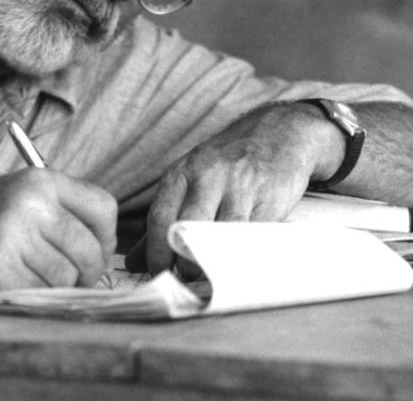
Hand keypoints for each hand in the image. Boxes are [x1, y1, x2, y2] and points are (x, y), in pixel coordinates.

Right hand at [0, 168, 116, 292]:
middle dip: (86, 273)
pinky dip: (32, 298)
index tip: (95, 252)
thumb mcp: (18, 198)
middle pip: (89, 249)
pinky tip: (10, 286)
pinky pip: (39, 294)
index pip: (103, 208)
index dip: (106, 238)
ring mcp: (12, 236)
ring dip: (55, 288)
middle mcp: (29, 203)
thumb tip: (108, 252)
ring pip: (66, 277)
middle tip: (70, 280)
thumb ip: (62, 213)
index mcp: (40, 180)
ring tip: (30, 278)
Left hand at [128, 102, 338, 275]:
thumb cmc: (227, 163)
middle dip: (185, 261)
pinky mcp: (272, 197)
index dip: (157, 254)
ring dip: (217, 261)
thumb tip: (133, 262)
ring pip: (224, 234)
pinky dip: (245, 254)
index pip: (160, 218)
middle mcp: (209, 175)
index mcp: (183, 172)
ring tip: (213, 275)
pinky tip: (241, 262)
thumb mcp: (190, 179)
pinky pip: (255, 234)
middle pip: (189, 227)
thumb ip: (163, 222)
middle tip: (187, 280)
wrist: (279, 132)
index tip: (160, 276)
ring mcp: (242, 185)